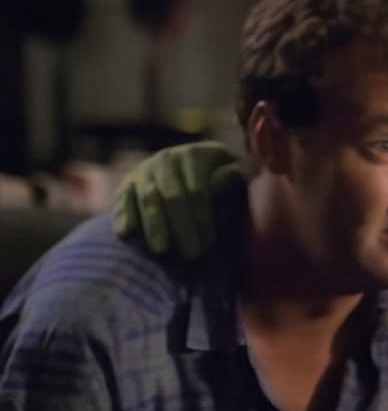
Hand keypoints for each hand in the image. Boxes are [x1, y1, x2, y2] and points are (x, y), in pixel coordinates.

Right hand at [113, 141, 241, 258]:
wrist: (192, 166)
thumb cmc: (224, 176)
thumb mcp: (238, 171)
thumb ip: (239, 173)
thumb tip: (228, 176)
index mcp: (194, 155)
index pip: (198, 191)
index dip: (204, 219)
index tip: (211, 244)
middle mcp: (167, 159)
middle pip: (173, 197)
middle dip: (182, 228)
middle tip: (191, 255)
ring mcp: (145, 169)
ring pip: (148, 199)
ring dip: (154, 226)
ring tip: (161, 251)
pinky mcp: (129, 182)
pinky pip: (124, 198)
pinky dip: (124, 214)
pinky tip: (126, 233)